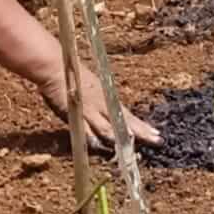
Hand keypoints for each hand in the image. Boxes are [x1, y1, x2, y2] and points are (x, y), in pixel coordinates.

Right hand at [38, 64, 160, 148]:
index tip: (157, 134)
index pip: (128, 115)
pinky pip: (85, 130)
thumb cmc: (73, 74)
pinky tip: (101, 147)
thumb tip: (112, 112)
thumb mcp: (93, 87)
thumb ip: (101, 101)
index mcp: (107, 97)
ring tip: (135, 146)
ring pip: (108, 128)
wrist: (55, 66)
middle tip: (158, 141)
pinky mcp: (75, 114)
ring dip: (121, 138)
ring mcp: (89, 110)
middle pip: (123, 122)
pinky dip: (93, 139)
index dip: (142, 126)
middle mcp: (102, 104)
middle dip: (140, 133)